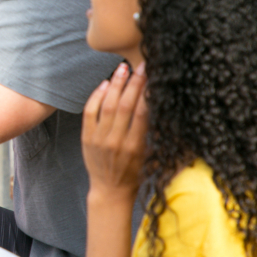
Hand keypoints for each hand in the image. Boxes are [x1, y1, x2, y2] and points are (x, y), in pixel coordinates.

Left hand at [81, 62, 147, 199]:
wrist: (110, 191)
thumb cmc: (136, 173)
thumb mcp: (152, 157)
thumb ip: (157, 136)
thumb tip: (170, 112)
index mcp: (136, 146)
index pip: (142, 113)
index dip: (147, 92)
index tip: (152, 77)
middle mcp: (116, 141)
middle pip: (124, 105)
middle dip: (133, 83)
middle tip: (140, 65)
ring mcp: (99, 139)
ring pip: (106, 106)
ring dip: (115, 85)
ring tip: (123, 68)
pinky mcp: (86, 138)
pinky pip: (89, 112)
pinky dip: (96, 96)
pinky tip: (105, 84)